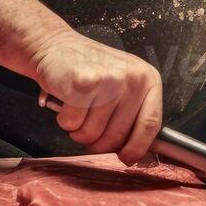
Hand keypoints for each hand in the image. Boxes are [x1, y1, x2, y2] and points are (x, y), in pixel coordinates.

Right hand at [0, 0, 163, 164]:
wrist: (55, 46)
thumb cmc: (89, 72)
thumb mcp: (121, 88)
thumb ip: (131, 115)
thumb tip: (134, 155)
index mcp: (148, 79)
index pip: (150, 125)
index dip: (136, 148)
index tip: (126, 159)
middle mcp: (133, 78)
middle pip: (118, 136)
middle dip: (98, 143)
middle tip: (88, 130)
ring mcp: (110, 79)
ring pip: (92, 134)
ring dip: (78, 131)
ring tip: (77, 111)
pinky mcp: (85, 83)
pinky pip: (72, 124)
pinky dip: (64, 121)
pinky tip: (66, 103)